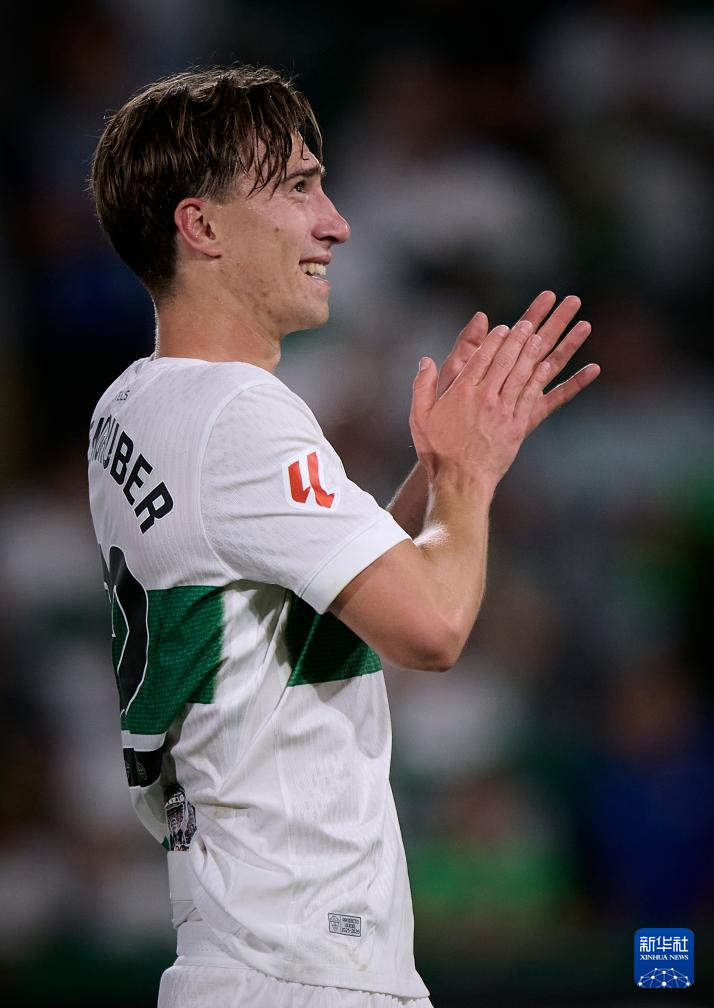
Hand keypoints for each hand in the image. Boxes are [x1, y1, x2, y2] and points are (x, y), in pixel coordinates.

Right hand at [410, 317, 553, 491]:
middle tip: (526, 324)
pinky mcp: (517, 425)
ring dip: (531, 353)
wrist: (461, 480)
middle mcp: (485, 396)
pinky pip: (530, 396)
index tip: (502, 328)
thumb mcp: (419, 417)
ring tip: (539, 337)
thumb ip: (422, 386)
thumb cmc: (437, 451)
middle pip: (504, 360)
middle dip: (516, 339)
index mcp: (461, 391)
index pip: (481, 357)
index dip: (494, 340)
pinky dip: (538, 379)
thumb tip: (425, 361)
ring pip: (520, 374)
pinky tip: (545, 367)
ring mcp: (503, 410)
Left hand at [436, 291, 599, 433]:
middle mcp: (513, 377)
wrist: (453, 453)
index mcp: (496, 364)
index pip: (517, 332)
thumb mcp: (454, 373)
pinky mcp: (531, 415)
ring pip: (551, 364)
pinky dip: (575, 383)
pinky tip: (594, 369)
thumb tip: (482, 316)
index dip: (533, 313)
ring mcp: (523, 396)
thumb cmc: (447, 413)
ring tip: (585, 325)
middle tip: (574, 300)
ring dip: (569, 344)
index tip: (550, 294)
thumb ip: (468, 346)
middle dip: (556, 321)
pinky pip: (556, 397)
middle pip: (539, 343)